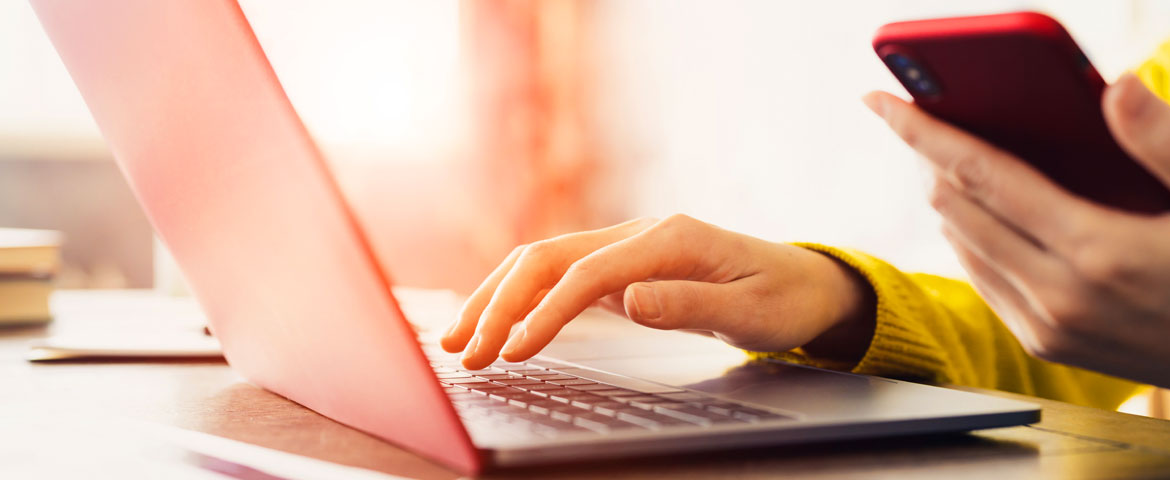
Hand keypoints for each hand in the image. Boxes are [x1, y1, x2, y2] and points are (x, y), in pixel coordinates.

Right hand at [440, 215, 875, 369]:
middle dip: (498, 302)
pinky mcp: (622, 266)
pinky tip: (496, 322)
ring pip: (544, 262)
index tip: (512, 352)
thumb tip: (630, 300)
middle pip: (547, 257)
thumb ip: (690, 306)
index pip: (587, 275)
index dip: (544, 313)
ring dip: (498, 297)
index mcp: (668, 239)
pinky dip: (521, 298)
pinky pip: (559, 276)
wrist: (805, 283)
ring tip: (459, 338)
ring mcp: (627, 248)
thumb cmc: (782, 300)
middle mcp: (639, 234)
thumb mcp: (750, 312)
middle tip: (462, 350)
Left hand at [863, 72, 1169, 387]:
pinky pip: (984, 279)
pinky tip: (985, 212)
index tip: (879, 101)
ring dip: (948, 198)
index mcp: (1096, 250)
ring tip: (950, 156)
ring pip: (961, 246)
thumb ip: (1162, 142)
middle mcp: (1058, 296)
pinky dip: (971, 238)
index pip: (978, 173)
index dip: (921, 131)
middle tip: (921, 116)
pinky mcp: (1049, 346)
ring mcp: (1049, 327)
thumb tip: (1115, 88)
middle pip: (954, 209)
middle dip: (929, 157)